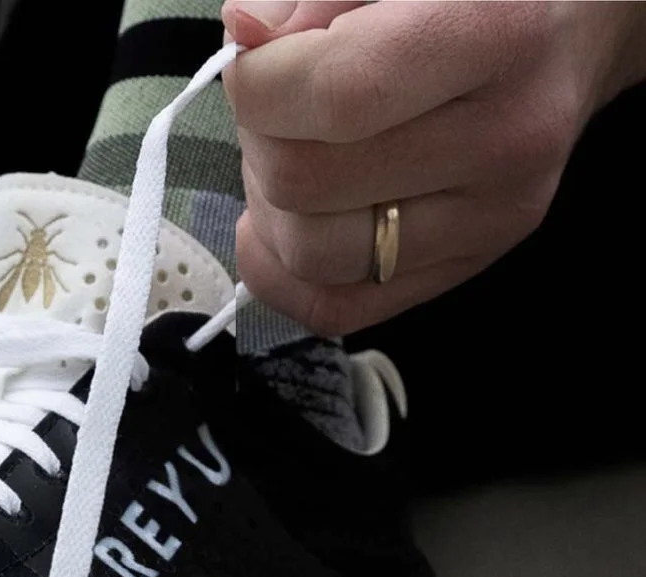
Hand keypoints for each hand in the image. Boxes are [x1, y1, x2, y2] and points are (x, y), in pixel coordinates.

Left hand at [223, 1, 645, 335]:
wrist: (572, 25)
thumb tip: (244, 33)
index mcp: (495, 35)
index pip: (337, 95)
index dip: (258, 84)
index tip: (256, 60)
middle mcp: (505, 139)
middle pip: (307, 180)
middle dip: (259, 140)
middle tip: (277, 105)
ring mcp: (491, 218)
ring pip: (312, 254)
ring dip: (270, 206)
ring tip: (290, 152)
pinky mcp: (468, 265)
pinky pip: (335, 307)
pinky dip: (281, 270)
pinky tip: (282, 218)